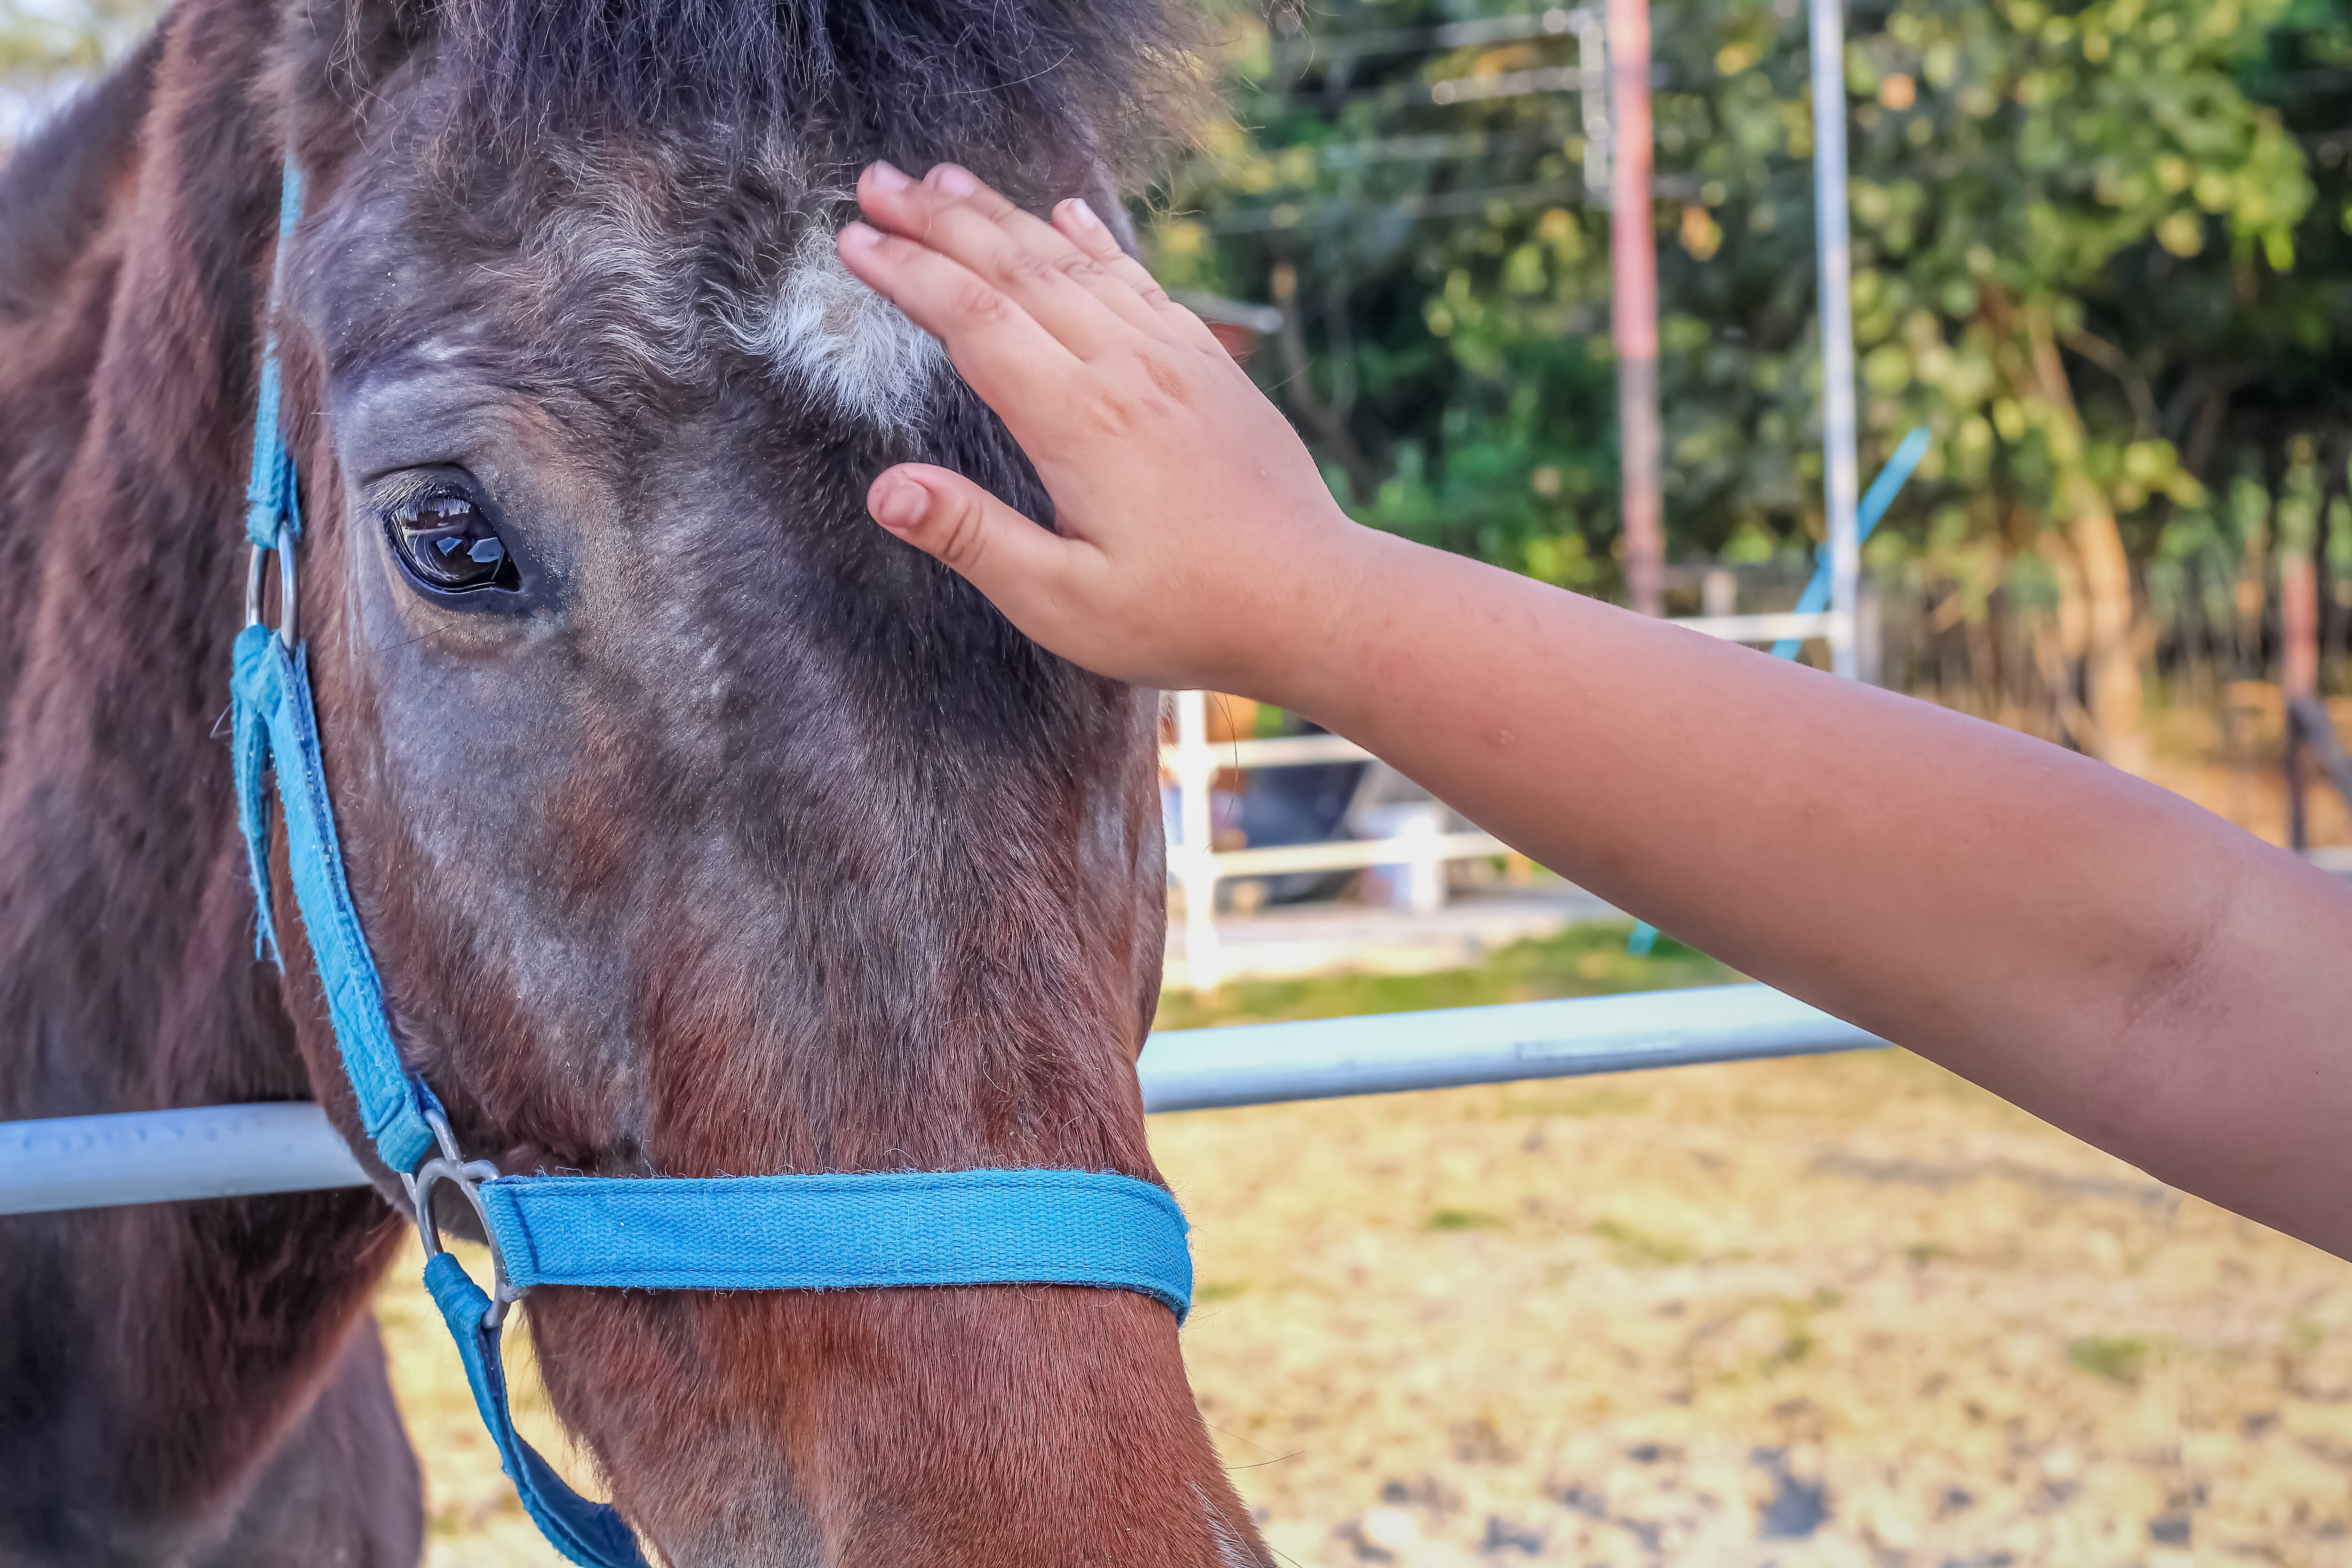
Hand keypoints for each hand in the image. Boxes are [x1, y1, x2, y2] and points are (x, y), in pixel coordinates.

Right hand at [834, 161, 1368, 695]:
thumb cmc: (1187, 615)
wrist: (1315, 600)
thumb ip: (974, 539)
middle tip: (875, 182)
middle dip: (939, 220)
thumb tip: (886, 490)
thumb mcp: (1064, 603)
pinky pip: (1141, 281)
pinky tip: (1068, 214)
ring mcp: (1174, 359)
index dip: (908, 274)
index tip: (852, 241)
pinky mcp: (1210, 367)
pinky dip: (1094, 241)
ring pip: (1074, 263)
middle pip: (1015, 269)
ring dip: (1005, 215)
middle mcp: (1126, 369)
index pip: (972, 321)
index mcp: (1078, 421)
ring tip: (946, 180)